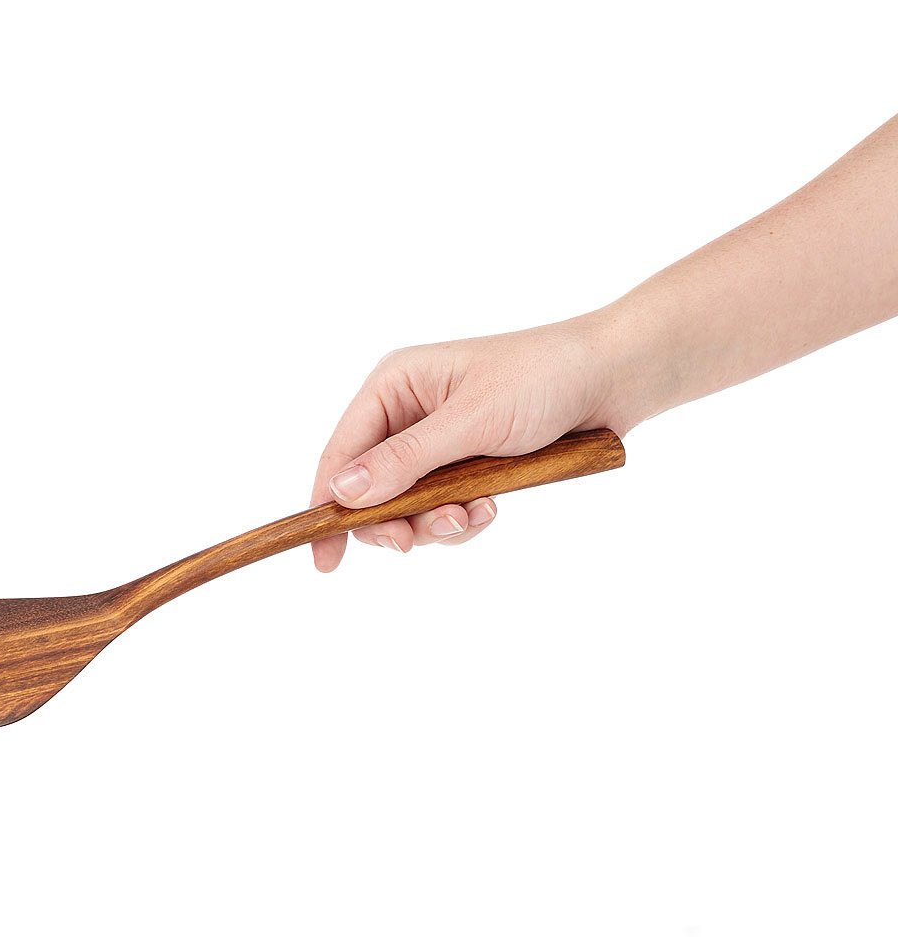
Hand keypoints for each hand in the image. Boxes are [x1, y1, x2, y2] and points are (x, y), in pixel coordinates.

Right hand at [309, 317, 619, 570]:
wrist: (613, 378)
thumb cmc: (542, 378)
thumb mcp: (471, 421)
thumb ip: (406, 459)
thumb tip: (342, 492)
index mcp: (395, 385)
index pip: (342, 451)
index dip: (328, 504)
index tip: (324, 558)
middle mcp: (408, 412)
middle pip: (371, 488)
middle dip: (395, 520)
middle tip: (414, 543)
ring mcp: (438, 442)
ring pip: (409, 506)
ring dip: (437, 522)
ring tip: (475, 516)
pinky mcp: (467, 465)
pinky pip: (445, 509)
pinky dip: (463, 519)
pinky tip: (491, 509)